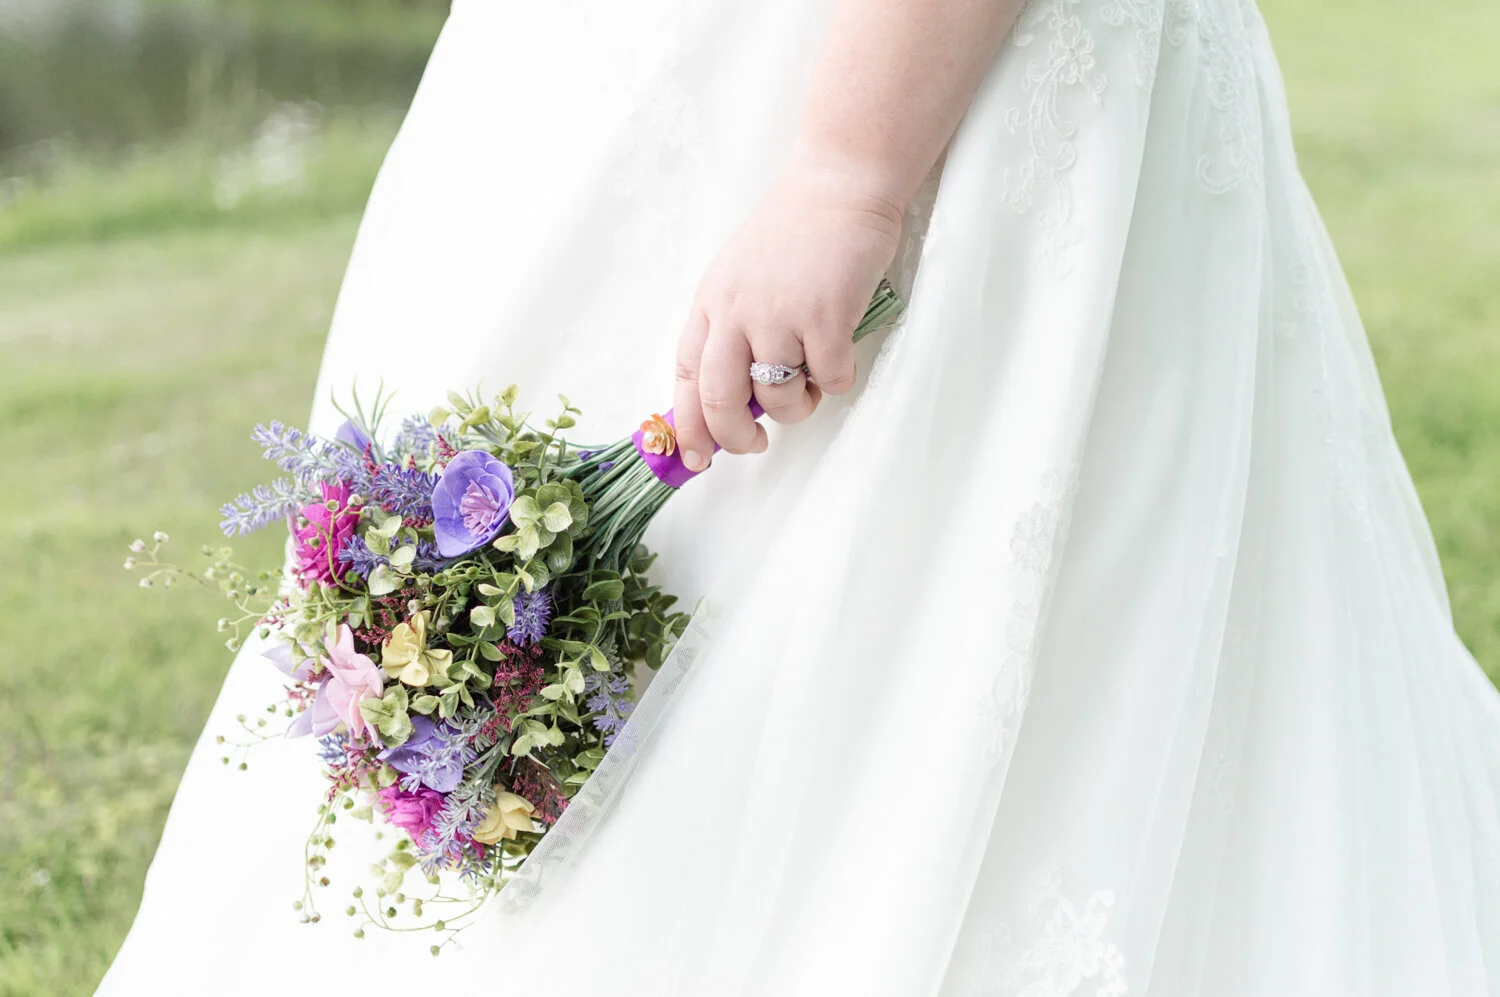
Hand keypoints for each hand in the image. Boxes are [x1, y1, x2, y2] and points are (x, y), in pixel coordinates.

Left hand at [672, 158, 905, 470]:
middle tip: (756, 445)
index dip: (688, 426)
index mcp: (711, 303)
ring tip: (810, 383)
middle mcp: (736, 311)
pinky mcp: (825, 316)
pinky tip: (840, 354)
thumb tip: (732, 399)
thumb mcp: (740, 275)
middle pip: (719, 400)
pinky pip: (828, 380)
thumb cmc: (795, 231)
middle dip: (735, 438)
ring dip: (796, 407)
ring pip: (777, 398)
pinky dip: (836, 381)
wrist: (840, 183)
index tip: (697, 459)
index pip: (685, 377)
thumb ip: (731, 327)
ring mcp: (779, 314)